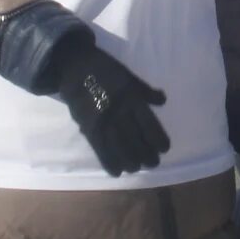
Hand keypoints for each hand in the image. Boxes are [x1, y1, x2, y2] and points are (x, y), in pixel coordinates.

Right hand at [46, 34, 169, 175]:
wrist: (75, 67)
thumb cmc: (105, 69)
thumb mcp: (129, 76)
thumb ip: (146, 91)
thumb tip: (163, 101)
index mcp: (132, 98)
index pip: (149, 123)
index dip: (158, 139)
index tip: (164, 149)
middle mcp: (120, 112)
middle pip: (136, 139)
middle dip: (146, 155)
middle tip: (152, 163)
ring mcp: (103, 121)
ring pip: (119, 147)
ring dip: (130, 161)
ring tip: (136, 168)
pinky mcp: (88, 127)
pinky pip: (99, 148)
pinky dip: (108, 161)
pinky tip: (116, 171)